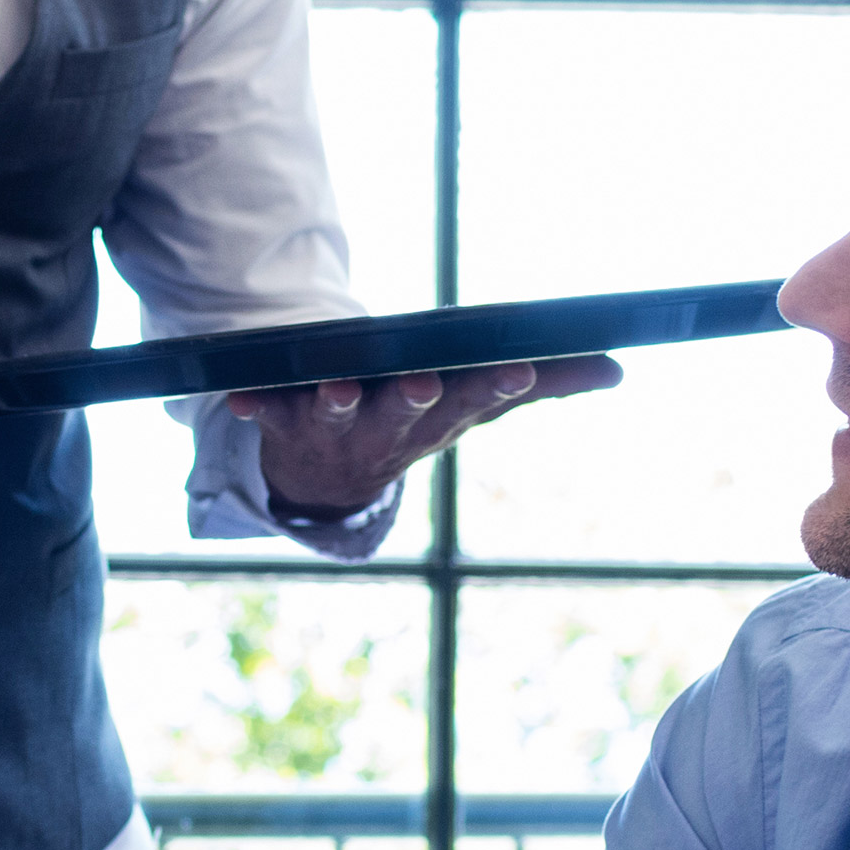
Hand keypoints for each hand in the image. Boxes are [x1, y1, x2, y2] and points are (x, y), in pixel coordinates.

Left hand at [236, 354, 619, 523]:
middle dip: (415, 397)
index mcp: (441, 419)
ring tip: (338, 387)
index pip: (478, 402)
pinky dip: (252, 406)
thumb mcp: (477, 407)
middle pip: (407, 411)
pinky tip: (234, 397)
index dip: (496, 387)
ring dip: (338, 402)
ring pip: (339, 415)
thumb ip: (542, 384)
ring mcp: (337, 430)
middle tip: (424, 381)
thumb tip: (616, 368)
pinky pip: (266, 413)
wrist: (325, 481)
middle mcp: (390, 430)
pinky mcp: (285, 422)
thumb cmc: (414, 422)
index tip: (515, 368)